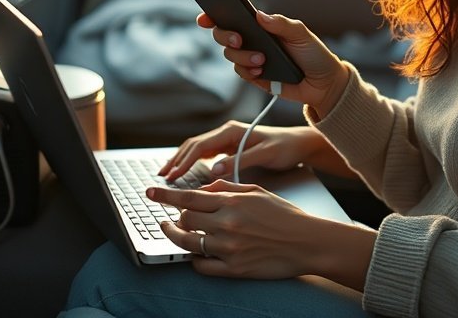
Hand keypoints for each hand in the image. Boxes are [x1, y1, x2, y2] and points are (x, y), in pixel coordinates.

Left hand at [150, 180, 373, 284]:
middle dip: (175, 217)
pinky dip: (194, 259)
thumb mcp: (257, 191)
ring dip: (177, 237)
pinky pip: (202, 266)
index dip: (165, 195)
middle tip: (173, 216)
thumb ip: (228, 187)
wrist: (308, 242)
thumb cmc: (284, 214)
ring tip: (174, 232)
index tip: (150, 192)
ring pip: (189, 243)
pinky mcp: (234, 270)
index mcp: (232, 202)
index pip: (189, 197)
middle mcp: (227, 225)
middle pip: (184, 220)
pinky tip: (196, 252)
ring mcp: (229, 249)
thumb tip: (204, 187)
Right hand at [158, 122, 328, 182]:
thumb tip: (214, 170)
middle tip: (161, 177)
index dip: (184, 161)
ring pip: (197, 149)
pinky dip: (192, 162)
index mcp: (232, 131)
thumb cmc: (285, 147)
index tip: (172, 176)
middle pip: (193, 145)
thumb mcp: (265, 154)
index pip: (200, 146)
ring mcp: (227, 139)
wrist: (300, 143)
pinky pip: (205, 154)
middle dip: (176, 160)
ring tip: (167, 174)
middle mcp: (226, 132)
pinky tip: (185, 171)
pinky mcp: (230, 147)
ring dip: (181, 161)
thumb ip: (240, 161)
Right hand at [198, 11, 349, 116]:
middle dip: (225, 36)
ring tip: (262, 60)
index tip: (205, 17)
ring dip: (242, 56)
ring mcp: (252, 58)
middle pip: (223, 35)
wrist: (323, 84)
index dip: (214, 15)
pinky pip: (241, 72)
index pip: (234, 16)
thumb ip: (282, 24)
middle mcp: (253, 40)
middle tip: (239, 39)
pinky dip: (248, 71)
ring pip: (230, 55)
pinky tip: (262, 72)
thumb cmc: (314, 54)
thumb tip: (259, 15)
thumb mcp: (302, 34)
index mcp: (262, 25)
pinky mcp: (255, 77)